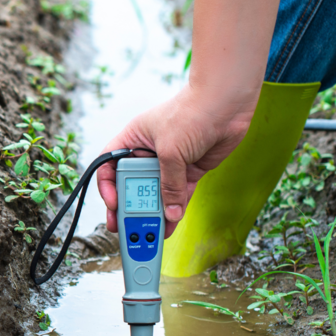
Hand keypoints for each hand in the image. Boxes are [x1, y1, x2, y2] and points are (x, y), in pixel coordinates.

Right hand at [96, 83, 257, 235]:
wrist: (228, 103)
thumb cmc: (192, 112)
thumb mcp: (171, 151)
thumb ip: (169, 184)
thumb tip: (169, 212)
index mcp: (132, 140)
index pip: (109, 166)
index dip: (107, 187)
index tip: (113, 204)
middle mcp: (147, 153)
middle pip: (132, 185)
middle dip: (130, 207)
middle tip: (126, 226)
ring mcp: (169, 162)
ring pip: (156, 193)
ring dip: (154, 213)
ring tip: (149, 232)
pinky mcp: (190, 170)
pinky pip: (179, 194)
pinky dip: (176, 209)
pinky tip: (171, 222)